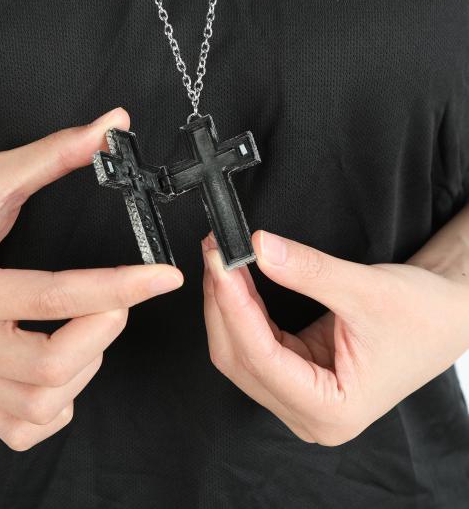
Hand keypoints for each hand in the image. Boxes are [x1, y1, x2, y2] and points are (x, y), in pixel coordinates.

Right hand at [0, 108, 182, 450]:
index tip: (164, 276)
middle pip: (49, 365)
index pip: (51, 296)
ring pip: (43, 402)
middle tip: (115, 298)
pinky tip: (63, 364)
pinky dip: (63, 399)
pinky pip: (28, 425)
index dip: (119, 285)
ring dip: (87, 362)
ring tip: (84, 325)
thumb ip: (53, 155)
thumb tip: (112, 124)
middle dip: (104, 327)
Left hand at [202, 230, 468, 444]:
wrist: (444, 316)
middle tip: (216, 254)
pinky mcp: (295, 374)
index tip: (221, 264)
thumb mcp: (366, 290)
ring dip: (227, 305)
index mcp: (332, 410)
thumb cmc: (423, 317)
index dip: (234, 307)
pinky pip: (253, 343)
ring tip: (222, 261)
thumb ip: (308, 271)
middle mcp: (309, 413)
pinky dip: (241, 310)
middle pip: (240, 359)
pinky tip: (235, 281)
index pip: (261, 358)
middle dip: (223, 303)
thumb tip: (259, 248)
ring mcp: (298, 396)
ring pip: (240, 352)